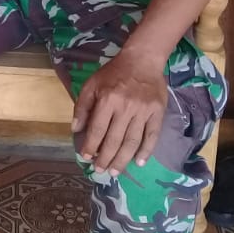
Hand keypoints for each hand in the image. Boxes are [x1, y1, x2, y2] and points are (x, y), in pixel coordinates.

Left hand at [71, 51, 167, 176]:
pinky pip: (152, 136)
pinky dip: (146, 151)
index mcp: (108, 100)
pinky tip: (139, 163)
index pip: (98, 129)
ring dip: (123, 160)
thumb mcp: (92, 84)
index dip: (91, 146)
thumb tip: (76, 129)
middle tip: (100, 170)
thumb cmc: (113, 73)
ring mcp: (143, 111)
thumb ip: (82, 106)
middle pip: (114, 140)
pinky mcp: (157, 113)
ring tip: (115, 172)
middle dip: (105, 158)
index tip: (86, 157)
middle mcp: (126, 107)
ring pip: (132, 142)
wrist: (143, 60)